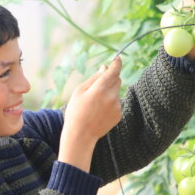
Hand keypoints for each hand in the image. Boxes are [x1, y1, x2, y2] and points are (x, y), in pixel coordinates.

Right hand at [59, 57, 122, 171]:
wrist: (81, 135)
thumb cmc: (76, 111)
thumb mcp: (79, 91)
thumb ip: (94, 78)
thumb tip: (104, 68)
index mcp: (100, 89)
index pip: (114, 71)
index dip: (117, 63)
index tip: (117, 58)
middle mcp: (111, 96)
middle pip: (117, 80)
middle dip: (110, 78)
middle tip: (98, 85)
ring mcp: (117, 106)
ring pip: (116, 92)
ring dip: (109, 93)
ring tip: (95, 104)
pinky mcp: (119, 114)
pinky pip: (116, 103)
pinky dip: (110, 103)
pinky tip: (99, 112)